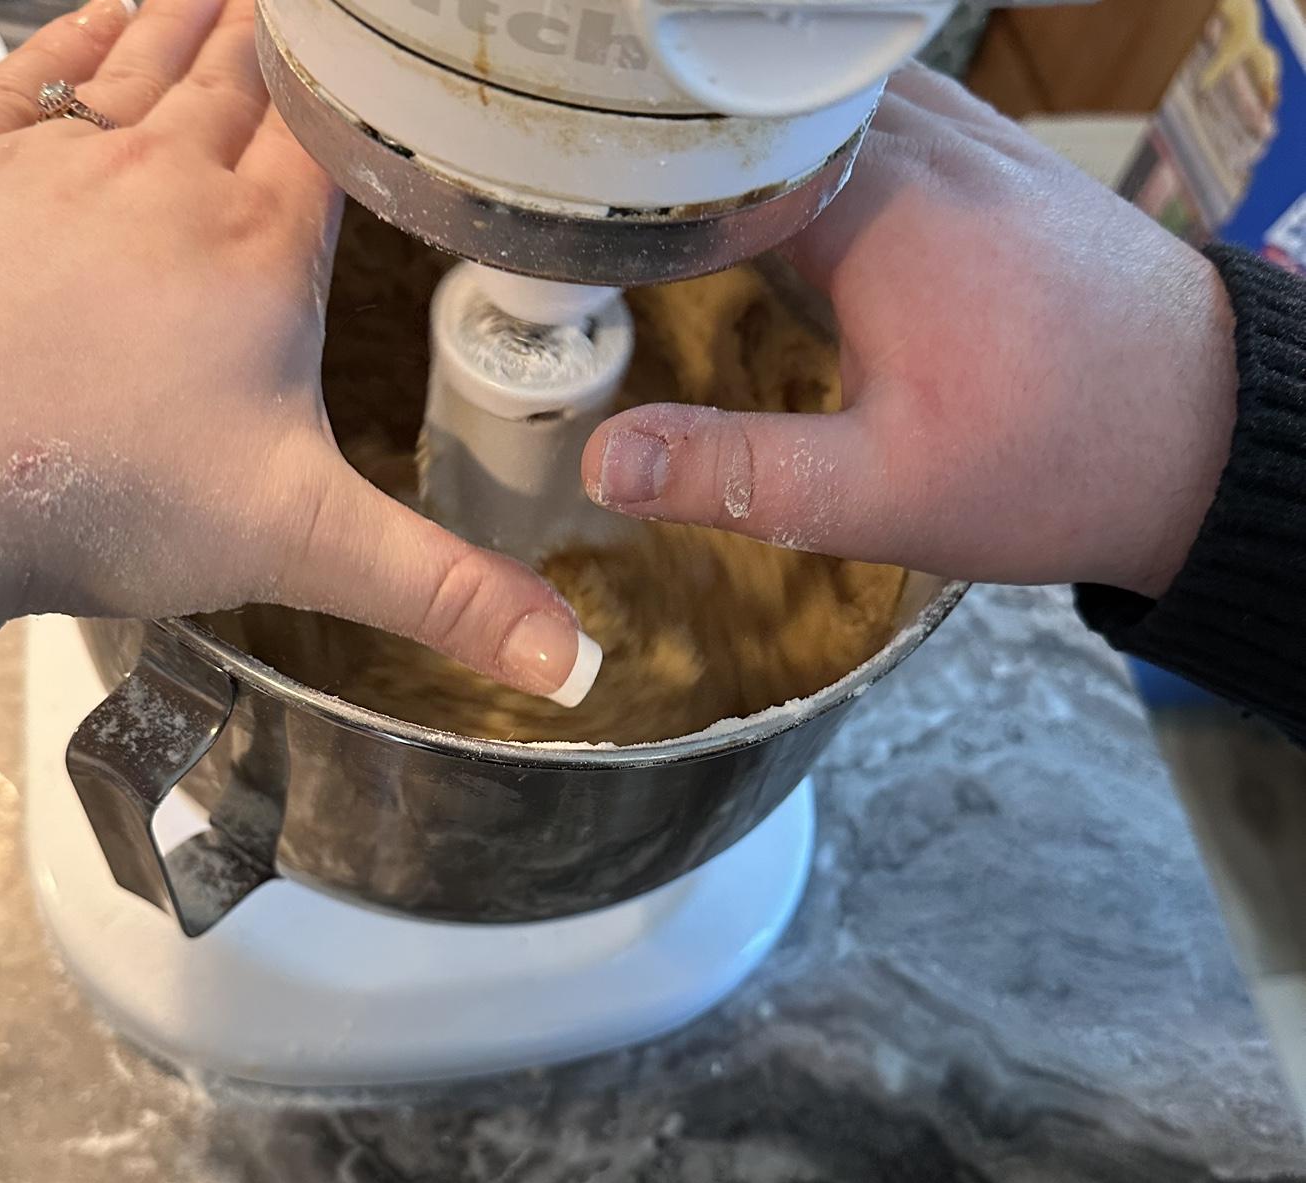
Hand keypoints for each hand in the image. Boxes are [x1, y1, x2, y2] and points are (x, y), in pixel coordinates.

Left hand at [0, 0, 590, 700]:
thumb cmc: (92, 499)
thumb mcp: (300, 549)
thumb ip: (444, 595)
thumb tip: (576, 663)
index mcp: (257, 258)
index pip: (330, 140)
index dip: (367, 87)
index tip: (393, 45)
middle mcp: (158, 184)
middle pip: (240, 83)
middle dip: (287, 38)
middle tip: (318, 8)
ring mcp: (46, 164)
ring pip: (143, 58)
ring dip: (195, 14)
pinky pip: (29, 70)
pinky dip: (78, 32)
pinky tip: (104, 12)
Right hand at [582, 66, 1238, 599]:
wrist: (1210, 438)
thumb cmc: (1052, 464)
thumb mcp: (879, 494)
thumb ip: (739, 475)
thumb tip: (605, 462)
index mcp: (878, 210)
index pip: (717, 143)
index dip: (630, 169)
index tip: (564, 209)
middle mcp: (926, 146)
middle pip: (766, 101)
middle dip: (678, 139)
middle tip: (589, 186)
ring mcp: (974, 143)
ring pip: (826, 96)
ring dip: (748, 127)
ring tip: (663, 174)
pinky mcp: (1002, 164)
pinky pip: (883, 110)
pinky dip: (815, 131)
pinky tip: (784, 176)